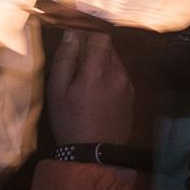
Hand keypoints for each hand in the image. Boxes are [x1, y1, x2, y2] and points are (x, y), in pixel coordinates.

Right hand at [47, 29, 135, 145]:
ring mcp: (128, 86)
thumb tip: (71, 35)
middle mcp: (118, 74)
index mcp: (98, 70)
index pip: (100, 38)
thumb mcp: (57, 91)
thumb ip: (64, 59)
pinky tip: (99, 92)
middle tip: (78, 64)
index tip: (76, 45)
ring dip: (103, 63)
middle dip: (94, 50)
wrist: (93, 154)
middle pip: (109, 48)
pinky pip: (121, 76)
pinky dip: (110, 76)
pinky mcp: (132, 97)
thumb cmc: (69, 121)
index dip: (87, 37)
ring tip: (87, 80)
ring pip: (116, 62)